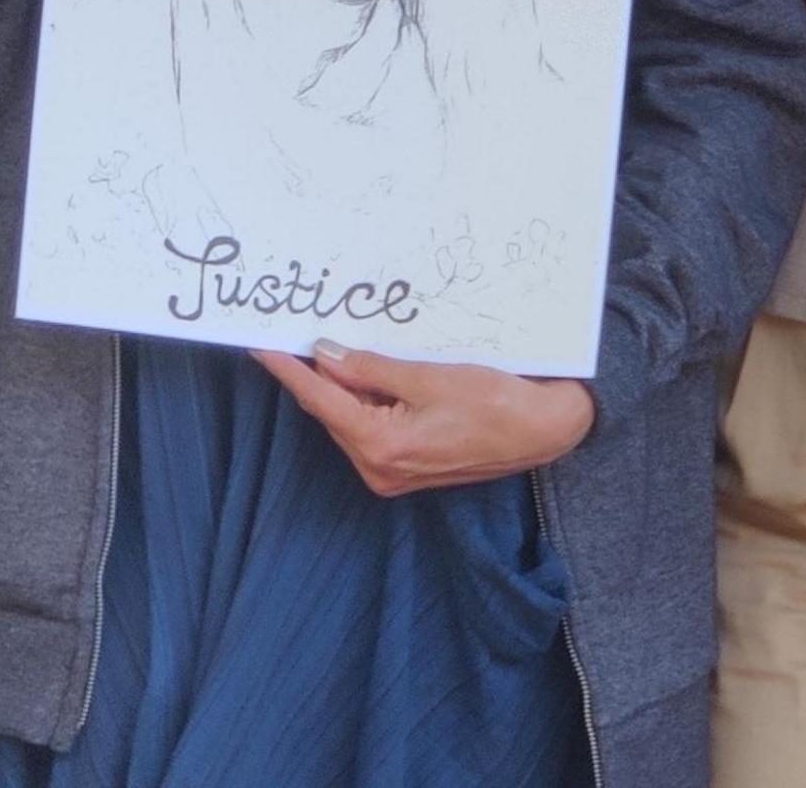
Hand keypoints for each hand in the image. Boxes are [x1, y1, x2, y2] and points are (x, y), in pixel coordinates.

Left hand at [250, 340, 593, 495]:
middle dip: (316, 374)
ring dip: (342, 386)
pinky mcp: (405, 468)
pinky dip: (363, 401)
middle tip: (297, 333)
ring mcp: (392, 473)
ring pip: (349, 420)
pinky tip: (365, 373)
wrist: (543, 431)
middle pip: (332, 412)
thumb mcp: (430, 375)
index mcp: (382, 446)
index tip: (262, 346)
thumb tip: (327, 355)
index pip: (321, 401)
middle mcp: (380, 468)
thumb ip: (372, 368)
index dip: (290, 371)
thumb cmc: (496, 402)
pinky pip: (369, 428)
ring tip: (333, 345)